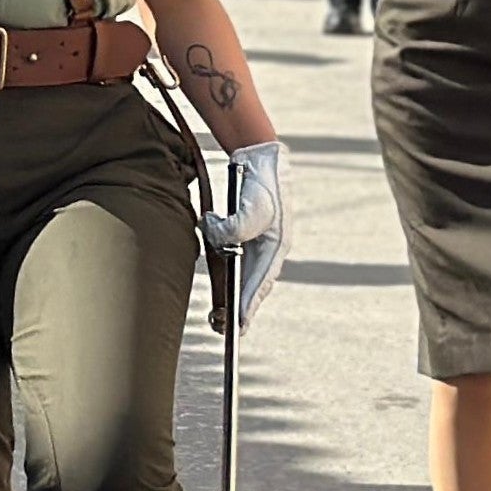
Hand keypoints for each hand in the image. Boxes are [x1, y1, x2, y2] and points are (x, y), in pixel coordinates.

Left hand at [201, 139, 287, 330]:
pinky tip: (223, 290)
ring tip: (220, 319)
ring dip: (234, 297)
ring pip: (245, 278)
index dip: (248, 306)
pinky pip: (237, 264)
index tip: (238, 327)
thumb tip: (215, 237)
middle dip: (240, 309)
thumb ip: (234, 227)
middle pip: (254, 286)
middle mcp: (268, 250)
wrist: (261, 160)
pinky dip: (230, 279)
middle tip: (224, 331)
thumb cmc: (260, 185)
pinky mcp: (247, 237)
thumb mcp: (251, 207)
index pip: (260, 284)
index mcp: (275, 248)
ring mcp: (258, 244)